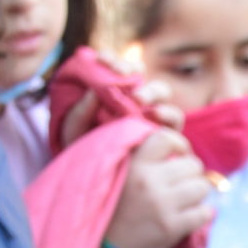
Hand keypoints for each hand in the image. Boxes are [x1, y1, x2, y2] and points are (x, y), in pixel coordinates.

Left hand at [55, 71, 182, 146]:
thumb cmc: (85, 156)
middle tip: (122, 77)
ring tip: (140, 101)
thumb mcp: (73, 134)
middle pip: (142, 76)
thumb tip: (94, 92)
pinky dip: (167, 114)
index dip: (112, 60)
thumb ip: (78, 113)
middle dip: (134, 72)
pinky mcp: (167, 136)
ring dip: (153, 92)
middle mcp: (134, 102)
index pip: (115, 69)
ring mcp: (153, 118)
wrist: (101, 187)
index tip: (102, 60)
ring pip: (162, 93)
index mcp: (111, 94)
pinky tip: (155, 117)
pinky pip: (174, 121)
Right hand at [104, 130, 213, 247]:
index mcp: (133, 164)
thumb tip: (176, 145)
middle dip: (192, 173)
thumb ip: (139, 156)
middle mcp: (148, 181)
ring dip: (198, 192)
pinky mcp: (172, 227)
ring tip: (187, 198)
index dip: (179, 144)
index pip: (167, 138)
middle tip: (183, 182)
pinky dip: (202, 213)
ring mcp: (162, 205)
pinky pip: (205, 212)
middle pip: (193, 164)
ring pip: (202, 187)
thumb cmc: (113, 207)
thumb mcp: (116, 172)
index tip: (179, 154)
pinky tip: (192, 215)